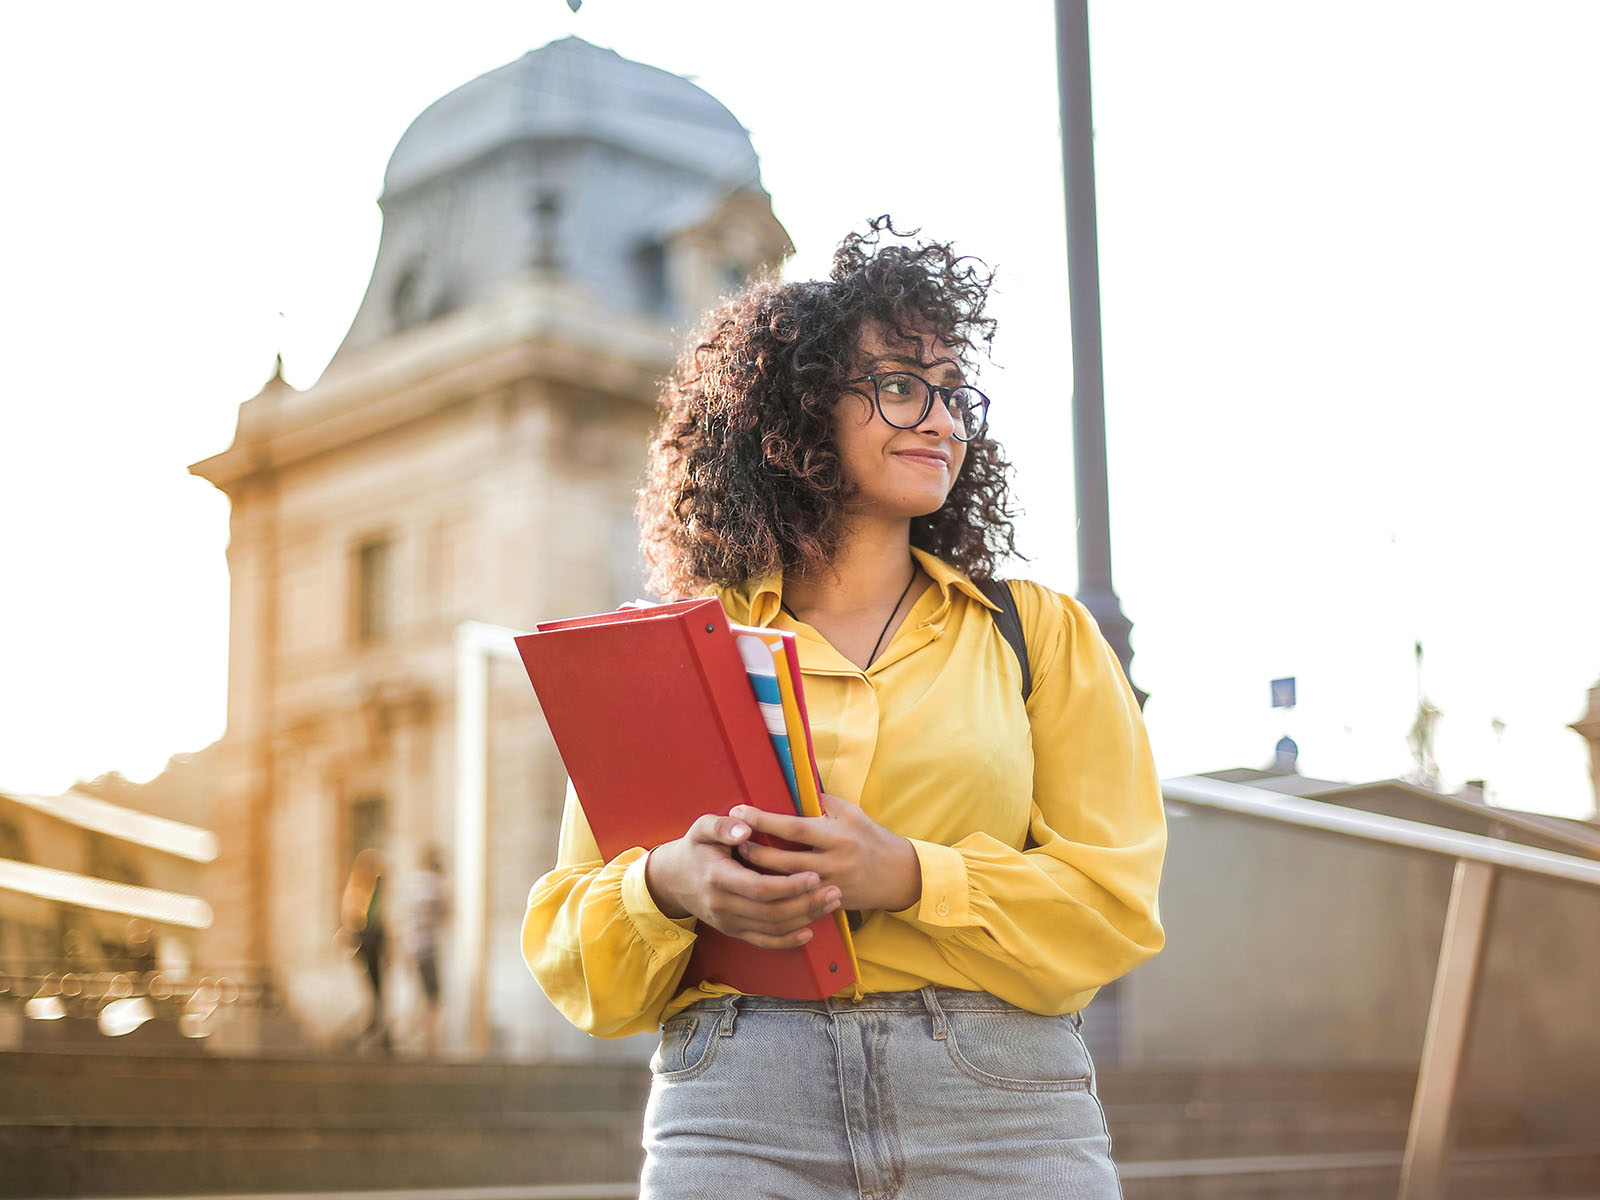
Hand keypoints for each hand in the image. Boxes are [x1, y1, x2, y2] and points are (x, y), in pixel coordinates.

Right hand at [644, 811, 842, 948]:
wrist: (674, 879)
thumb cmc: (696, 848)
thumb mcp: (701, 828)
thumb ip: (722, 826)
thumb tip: (745, 828)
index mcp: (717, 877)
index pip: (759, 888)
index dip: (788, 886)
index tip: (814, 876)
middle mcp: (722, 905)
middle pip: (771, 912)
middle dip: (806, 904)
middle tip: (834, 891)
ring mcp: (728, 922)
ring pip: (772, 928)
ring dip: (804, 918)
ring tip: (831, 903)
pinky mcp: (734, 931)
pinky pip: (763, 942)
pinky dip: (788, 941)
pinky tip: (809, 931)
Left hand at [731, 794, 921, 912]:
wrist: (898, 875)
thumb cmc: (870, 836)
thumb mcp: (850, 812)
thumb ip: (820, 802)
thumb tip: (789, 787)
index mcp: (837, 835)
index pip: (794, 827)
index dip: (764, 820)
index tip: (740, 811)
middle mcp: (833, 861)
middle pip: (784, 860)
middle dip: (754, 850)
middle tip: (731, 840)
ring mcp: (830, 886)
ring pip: (786, 884)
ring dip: (760, 873)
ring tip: (738, 862)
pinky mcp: (829, 903)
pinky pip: (797, 901)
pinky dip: (776, 893)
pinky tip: (758, 887)